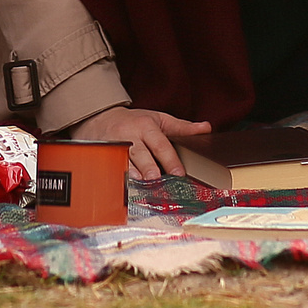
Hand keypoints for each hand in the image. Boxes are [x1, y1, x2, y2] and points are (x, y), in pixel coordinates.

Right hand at [70, 105, 211, 178]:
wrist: (101, 117)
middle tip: (158, 180)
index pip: (160, 144)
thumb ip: (182, 127)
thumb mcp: (159, 118)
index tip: (179, 173)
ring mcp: (115, 148)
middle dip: (148, 169)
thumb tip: (206, 128)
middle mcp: (130, 137)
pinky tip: (127, 189)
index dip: (170, 159)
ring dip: (134, 177)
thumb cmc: (134, 121)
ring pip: (125, 164)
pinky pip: (112, 170)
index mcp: (145, 126)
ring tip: (144, 187)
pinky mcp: (105, 157)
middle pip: (140, 155)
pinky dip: (120, 180)